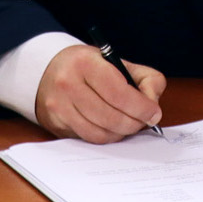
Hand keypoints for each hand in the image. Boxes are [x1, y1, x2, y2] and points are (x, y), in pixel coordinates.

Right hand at [34, 45, 166, 142]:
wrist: (49, 71)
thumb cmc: (90, 67)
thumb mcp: (119, 62)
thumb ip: (146, 79)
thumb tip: (153, 105)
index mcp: (85, 63)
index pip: (119, 93)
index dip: (141, 107)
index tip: (153, 113)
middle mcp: (67, 84)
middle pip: (110, 117)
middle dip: (134, 123)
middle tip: (144, 121)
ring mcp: (59, 106)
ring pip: (100, 132)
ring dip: (121, 133)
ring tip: (128, 123)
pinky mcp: (56, 123)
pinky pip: (89, 138)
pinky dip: (106, 137)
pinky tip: (112, 128)